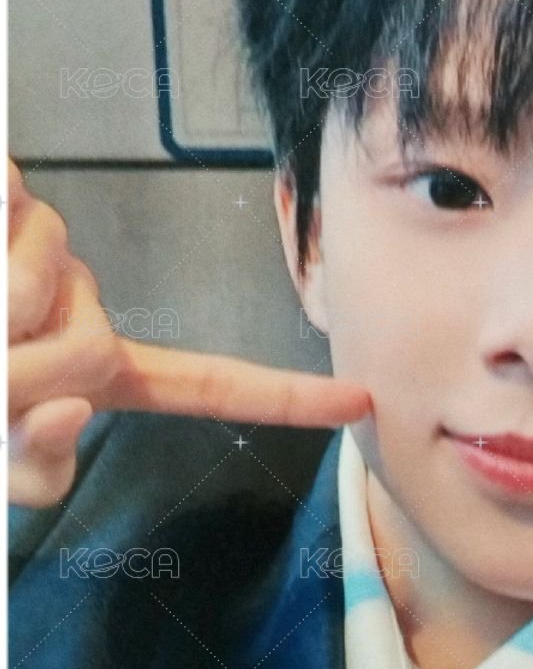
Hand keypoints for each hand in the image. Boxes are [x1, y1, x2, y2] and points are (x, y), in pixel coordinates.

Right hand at [7, 159, 371, 506]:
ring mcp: (40, 248)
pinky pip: (15, 214)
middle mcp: (78, 304)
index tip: (361, 403)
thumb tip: (72, 412)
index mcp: (92, 371)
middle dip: (18, 379)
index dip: (282, 397)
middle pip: (94, 351)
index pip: (204, 385)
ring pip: (45, 283)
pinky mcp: (10, 198)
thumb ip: (29, 470)